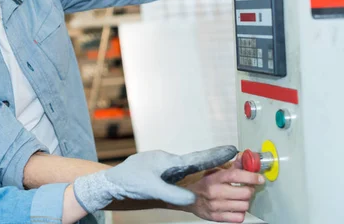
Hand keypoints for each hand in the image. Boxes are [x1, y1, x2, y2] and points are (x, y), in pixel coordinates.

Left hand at [73, 145, 237, 211]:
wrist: (113, 181)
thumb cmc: (128, 181)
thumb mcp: (151, 188)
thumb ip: (172, 192)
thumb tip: (192, 197)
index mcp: (168, 161)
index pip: (196, 159)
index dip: (215, 156)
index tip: (232, 150)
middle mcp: (169, 161)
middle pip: (196, 161)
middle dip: (215, 160)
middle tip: (234, 155)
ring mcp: (166, 165)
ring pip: (190, 166)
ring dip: (206, 166)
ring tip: (225, 164)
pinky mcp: (162, 172)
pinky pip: (183, 171)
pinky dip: (194, 173)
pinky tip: (200, 176)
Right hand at [181, 153, 264, 222]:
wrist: (187, 198)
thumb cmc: (202, 184)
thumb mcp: (214, 171)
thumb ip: (231, 166)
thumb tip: (244, 157)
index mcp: (213, 178)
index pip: (236, 176)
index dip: (251, 176)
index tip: (259, 178)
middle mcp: (214, 192)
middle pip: (244, 193)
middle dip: (250, 189)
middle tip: (248, 187)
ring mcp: (215, 206)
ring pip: (244, 206)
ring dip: (245, 201)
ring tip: (240, 197)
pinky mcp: (216, 217)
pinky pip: (238, 217)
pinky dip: (240, 212)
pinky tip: (235, 206)